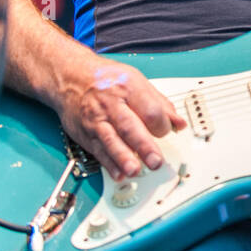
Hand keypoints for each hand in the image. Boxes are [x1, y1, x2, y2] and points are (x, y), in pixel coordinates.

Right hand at [53, 57, 186, 180]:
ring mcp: (96, 120)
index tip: (167, 131)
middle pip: (130, 127)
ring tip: (135, 170)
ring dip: (123, 158)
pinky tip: (118, 174)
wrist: (71, 77)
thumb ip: (160, 103)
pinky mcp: (86, 134)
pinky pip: (98, 151)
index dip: (162, 124)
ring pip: (110, 141)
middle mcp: (111, 105)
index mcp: (128, 88)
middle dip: (144, 146)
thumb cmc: (107, 79)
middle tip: (155, 161)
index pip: (150, 110)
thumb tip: (179, 123)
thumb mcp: (137, 81)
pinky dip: (108, 164)